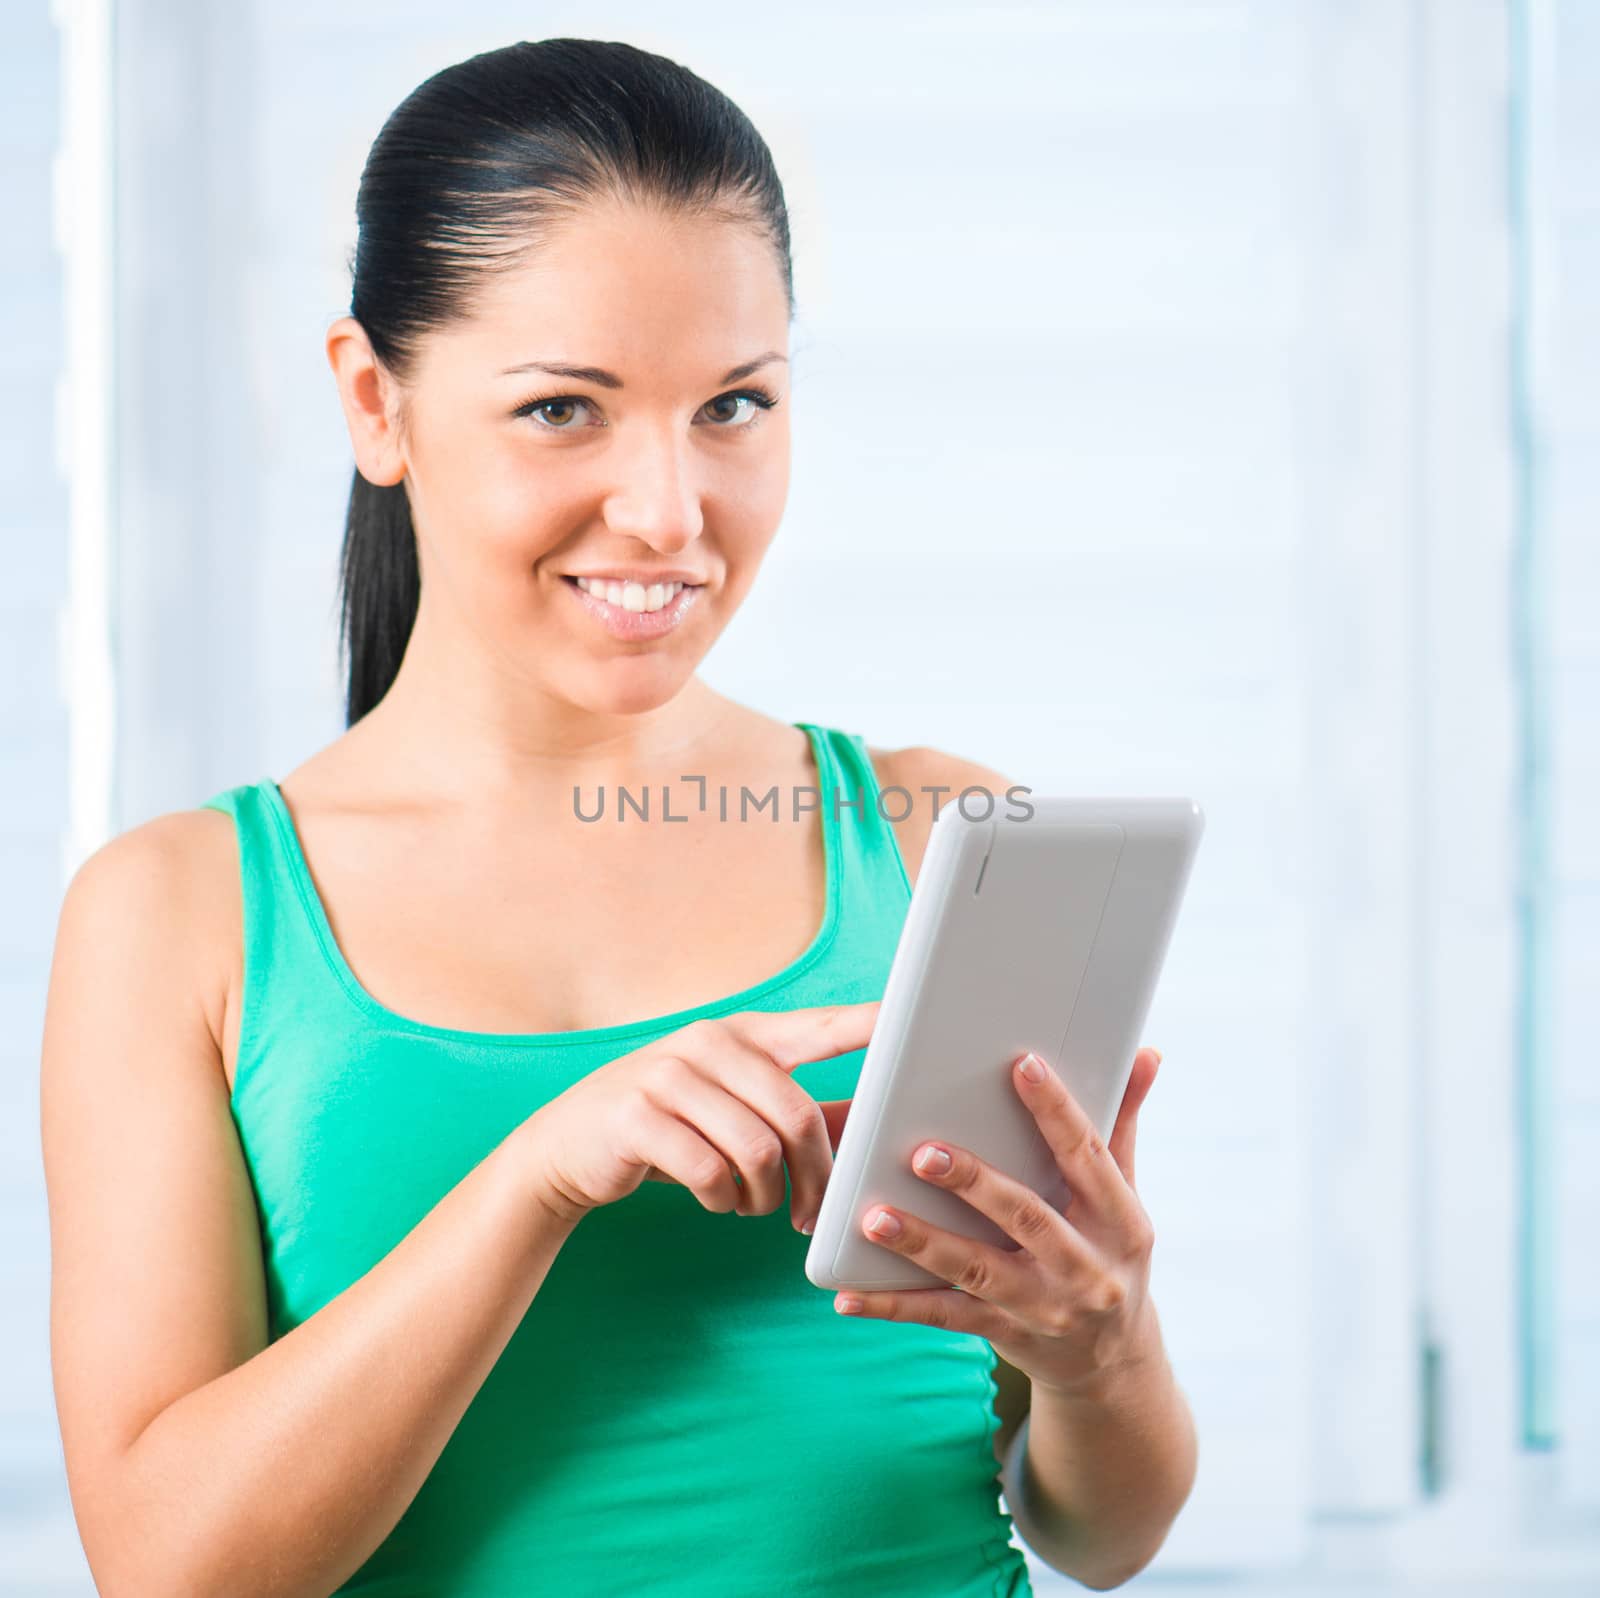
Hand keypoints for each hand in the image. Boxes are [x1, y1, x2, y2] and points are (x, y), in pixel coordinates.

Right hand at [525, 1001, 876, 1232]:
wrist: (566, 1148)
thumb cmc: (668, 1127)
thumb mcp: (733, 1108)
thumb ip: (800, 1112)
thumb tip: (871, 1121)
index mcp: (743, 1034)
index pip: (819, 1025)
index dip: (867, 1023)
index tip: (912, 1018)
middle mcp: (708, 1043)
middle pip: (795, 1114)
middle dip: (814, 1176)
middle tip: (809, 1213)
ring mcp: (668, 1075)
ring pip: (755, 1149)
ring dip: (764, 1196)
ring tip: (755, 1206)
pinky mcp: (637, 1117)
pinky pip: (708, 1172)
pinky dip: (721, 1200)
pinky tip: (716, 1201)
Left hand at [834, 1045, 1163, 1395]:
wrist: (1113, 1366)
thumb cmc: (1110, 1255)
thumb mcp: (1126, 1199)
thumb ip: (1121, 1126)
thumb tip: (1146, 1053)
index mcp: (1121, 1221)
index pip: (1087, 1157)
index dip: (1056, 1110)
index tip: (1022, 1065)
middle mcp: (1086, 1267)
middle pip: (1026, 1216)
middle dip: (974, 1184)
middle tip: (923, 1153)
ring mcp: (1044, 1308)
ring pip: (977, 1272)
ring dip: (923, 1243)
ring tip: (874, 1218)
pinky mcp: (1005, 1336)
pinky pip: (944, 1317)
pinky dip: (894, 1306)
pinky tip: (849, 1293)